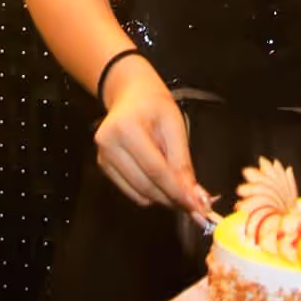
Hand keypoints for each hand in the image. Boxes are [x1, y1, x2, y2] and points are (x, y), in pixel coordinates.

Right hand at [96, 68, 215, 221]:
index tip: (197, 206)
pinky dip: (148, 192)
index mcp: (126, 128)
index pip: (155, 169)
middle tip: (194, 204)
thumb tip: (193, 195)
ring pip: (138, 193)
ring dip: (162, 197)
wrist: (130, 95)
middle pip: (145, 185)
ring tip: (177, 185)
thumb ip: (182, 162)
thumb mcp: (175, 126)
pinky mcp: (103, 166)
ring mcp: (103, 156)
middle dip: (172, 198)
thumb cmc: (154, 106)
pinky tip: (158, 179)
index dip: (177, 191)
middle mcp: (108, 144)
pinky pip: (131, 191)